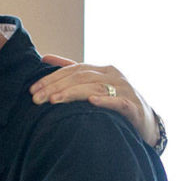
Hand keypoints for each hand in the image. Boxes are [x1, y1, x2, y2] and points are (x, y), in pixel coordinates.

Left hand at [33, 54, 160, 148]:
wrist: (147, 123)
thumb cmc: (116, 103)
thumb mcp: (94, 85)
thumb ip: (72, 71)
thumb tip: (45, 57)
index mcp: (102, 69)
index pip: (73, 70)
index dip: (51, 78)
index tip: (33, 89)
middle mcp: (113, 75)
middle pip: (81, 77)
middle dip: (56, 87)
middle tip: (37, 99)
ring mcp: (125, 90)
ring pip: (95, 87)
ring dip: (73, 93)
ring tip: (54, 100)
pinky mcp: (134, 106)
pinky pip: (119, 102)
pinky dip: (105, 101)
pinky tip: (92, 102)